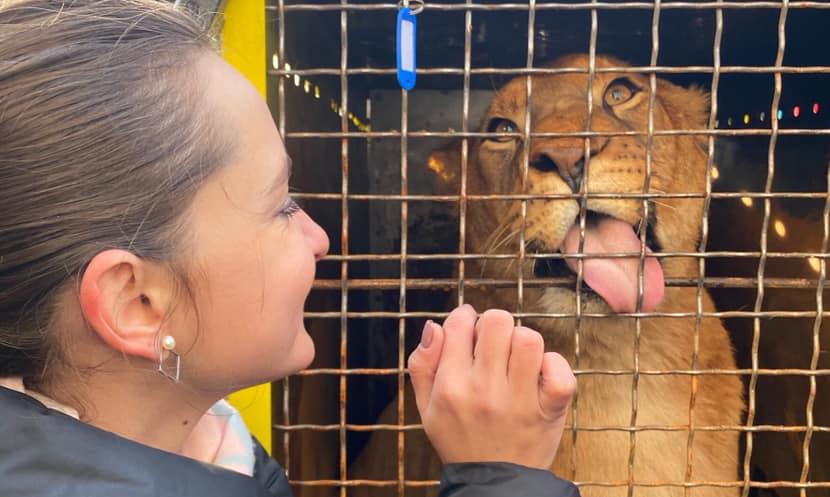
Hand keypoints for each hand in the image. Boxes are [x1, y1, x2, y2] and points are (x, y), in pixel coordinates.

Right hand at [408, 304, 575, 468]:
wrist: (493, 485)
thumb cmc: (460, 440)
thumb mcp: (427, 407)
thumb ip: (422, 364)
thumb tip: (434, 326)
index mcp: (451, 386)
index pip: (459, 324)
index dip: (464, 319)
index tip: (468, 331)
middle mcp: (484, 390)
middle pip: (496, 322)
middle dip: (493, 326)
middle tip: (493, 346)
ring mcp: (519, 400)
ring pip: (529, 338)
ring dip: (522, 342)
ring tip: (515, 359)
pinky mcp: (550, 409)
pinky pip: (558, 368)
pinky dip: (552, 365)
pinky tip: (538, 375)